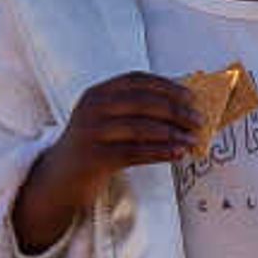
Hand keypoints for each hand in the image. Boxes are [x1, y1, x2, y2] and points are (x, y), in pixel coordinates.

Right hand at [10, 73, 198, 256]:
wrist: (59, 178)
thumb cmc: (92, 146)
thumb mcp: (105, 120)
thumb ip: (133, 109)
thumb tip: (182, 107)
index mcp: (97, 93)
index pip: (136, 80)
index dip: (167, 86)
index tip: (191, 96)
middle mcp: (91, 108)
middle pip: (142, 102)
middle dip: (175, 110)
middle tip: (199, 120)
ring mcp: (91, 132)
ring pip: (141, 128)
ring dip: (173, 134)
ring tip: (193, 140)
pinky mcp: (95, 157)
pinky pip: (135, 152)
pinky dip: (161, 152)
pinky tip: (178, 154)